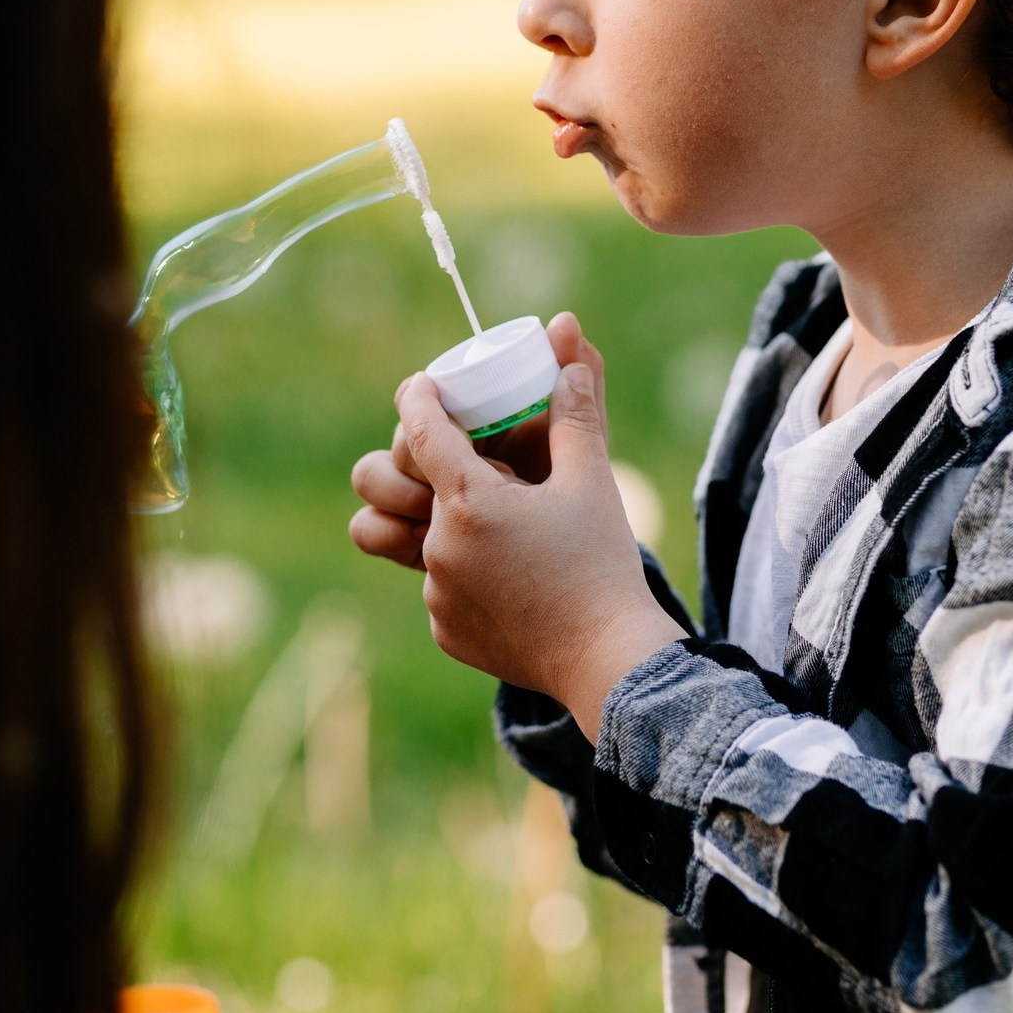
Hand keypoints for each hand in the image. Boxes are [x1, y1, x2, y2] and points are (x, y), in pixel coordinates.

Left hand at [385, 313, 684, 738]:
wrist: (608, 661)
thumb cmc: (602, 564)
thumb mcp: (592, 481)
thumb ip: (575, 413)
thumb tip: (571, 351)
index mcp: (468, 501)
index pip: (421, 429)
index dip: (418, 397)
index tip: (424, 384)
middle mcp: (437, 547)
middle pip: (404, 485)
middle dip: (424, 468)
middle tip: (472, 468)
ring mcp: (436, 593)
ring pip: (421, 540)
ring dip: (448, 527)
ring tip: (497, 530)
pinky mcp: (445, 630)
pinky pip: (440, 588)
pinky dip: (465, 576)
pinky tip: (509, 578)